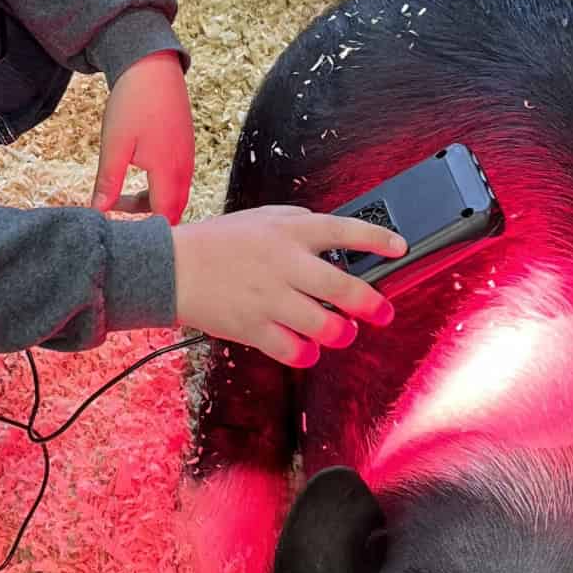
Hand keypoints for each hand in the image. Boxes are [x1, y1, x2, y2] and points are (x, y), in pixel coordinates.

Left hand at [92, 51, 195, 223]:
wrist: (152, 66)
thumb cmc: (133, 103)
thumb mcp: (114, 145)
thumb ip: (109, 182)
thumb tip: (99, 211)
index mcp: (168, 171)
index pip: (164, 217)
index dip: (145, 228)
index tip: (119, 225)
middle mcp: (184, 168)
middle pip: (173, 210)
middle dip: (148, 218)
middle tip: (117, 210)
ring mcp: (187, 156)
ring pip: (176, 194)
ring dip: (153, 202)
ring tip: (121, 194)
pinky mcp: (185, 146)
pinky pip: (177, 178)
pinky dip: (160, 187)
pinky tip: (138, 173)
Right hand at [172, 208, 406, 367]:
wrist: (172, 269)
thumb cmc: (218, 243)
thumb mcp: (262, 218)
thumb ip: (300, 222)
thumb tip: (335, 232)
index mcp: (290, 233)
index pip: (345, 230)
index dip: (378, 240)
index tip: (399, 248)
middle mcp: (285, 265)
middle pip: (345, 288)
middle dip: (373, 305)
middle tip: (383, 312)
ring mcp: (270, 299)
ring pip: (325, 326)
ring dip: (342, 334)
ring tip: (343, 332)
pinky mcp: (253, 328)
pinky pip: (294, 351)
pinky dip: (307, 355)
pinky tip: (308, 349)